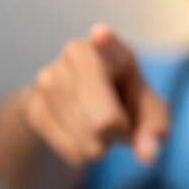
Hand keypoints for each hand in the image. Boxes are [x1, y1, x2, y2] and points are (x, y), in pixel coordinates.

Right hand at [21, 24, 168, 166]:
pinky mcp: (32, 104)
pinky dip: (82, 153)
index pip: (107, 42)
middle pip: (103, 121)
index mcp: (112, 49)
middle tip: (120, 125)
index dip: (105, 41)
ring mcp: (49, 77)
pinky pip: (70, 150)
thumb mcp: (150, 113)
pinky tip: (80, 134)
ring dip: (100, 146)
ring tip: (98, 125)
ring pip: (87, 140)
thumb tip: (148, 155)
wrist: (81, 106)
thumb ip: (156, 129)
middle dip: (117, 135)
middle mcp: (76, 53)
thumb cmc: (126, 104)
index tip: (101, 34)